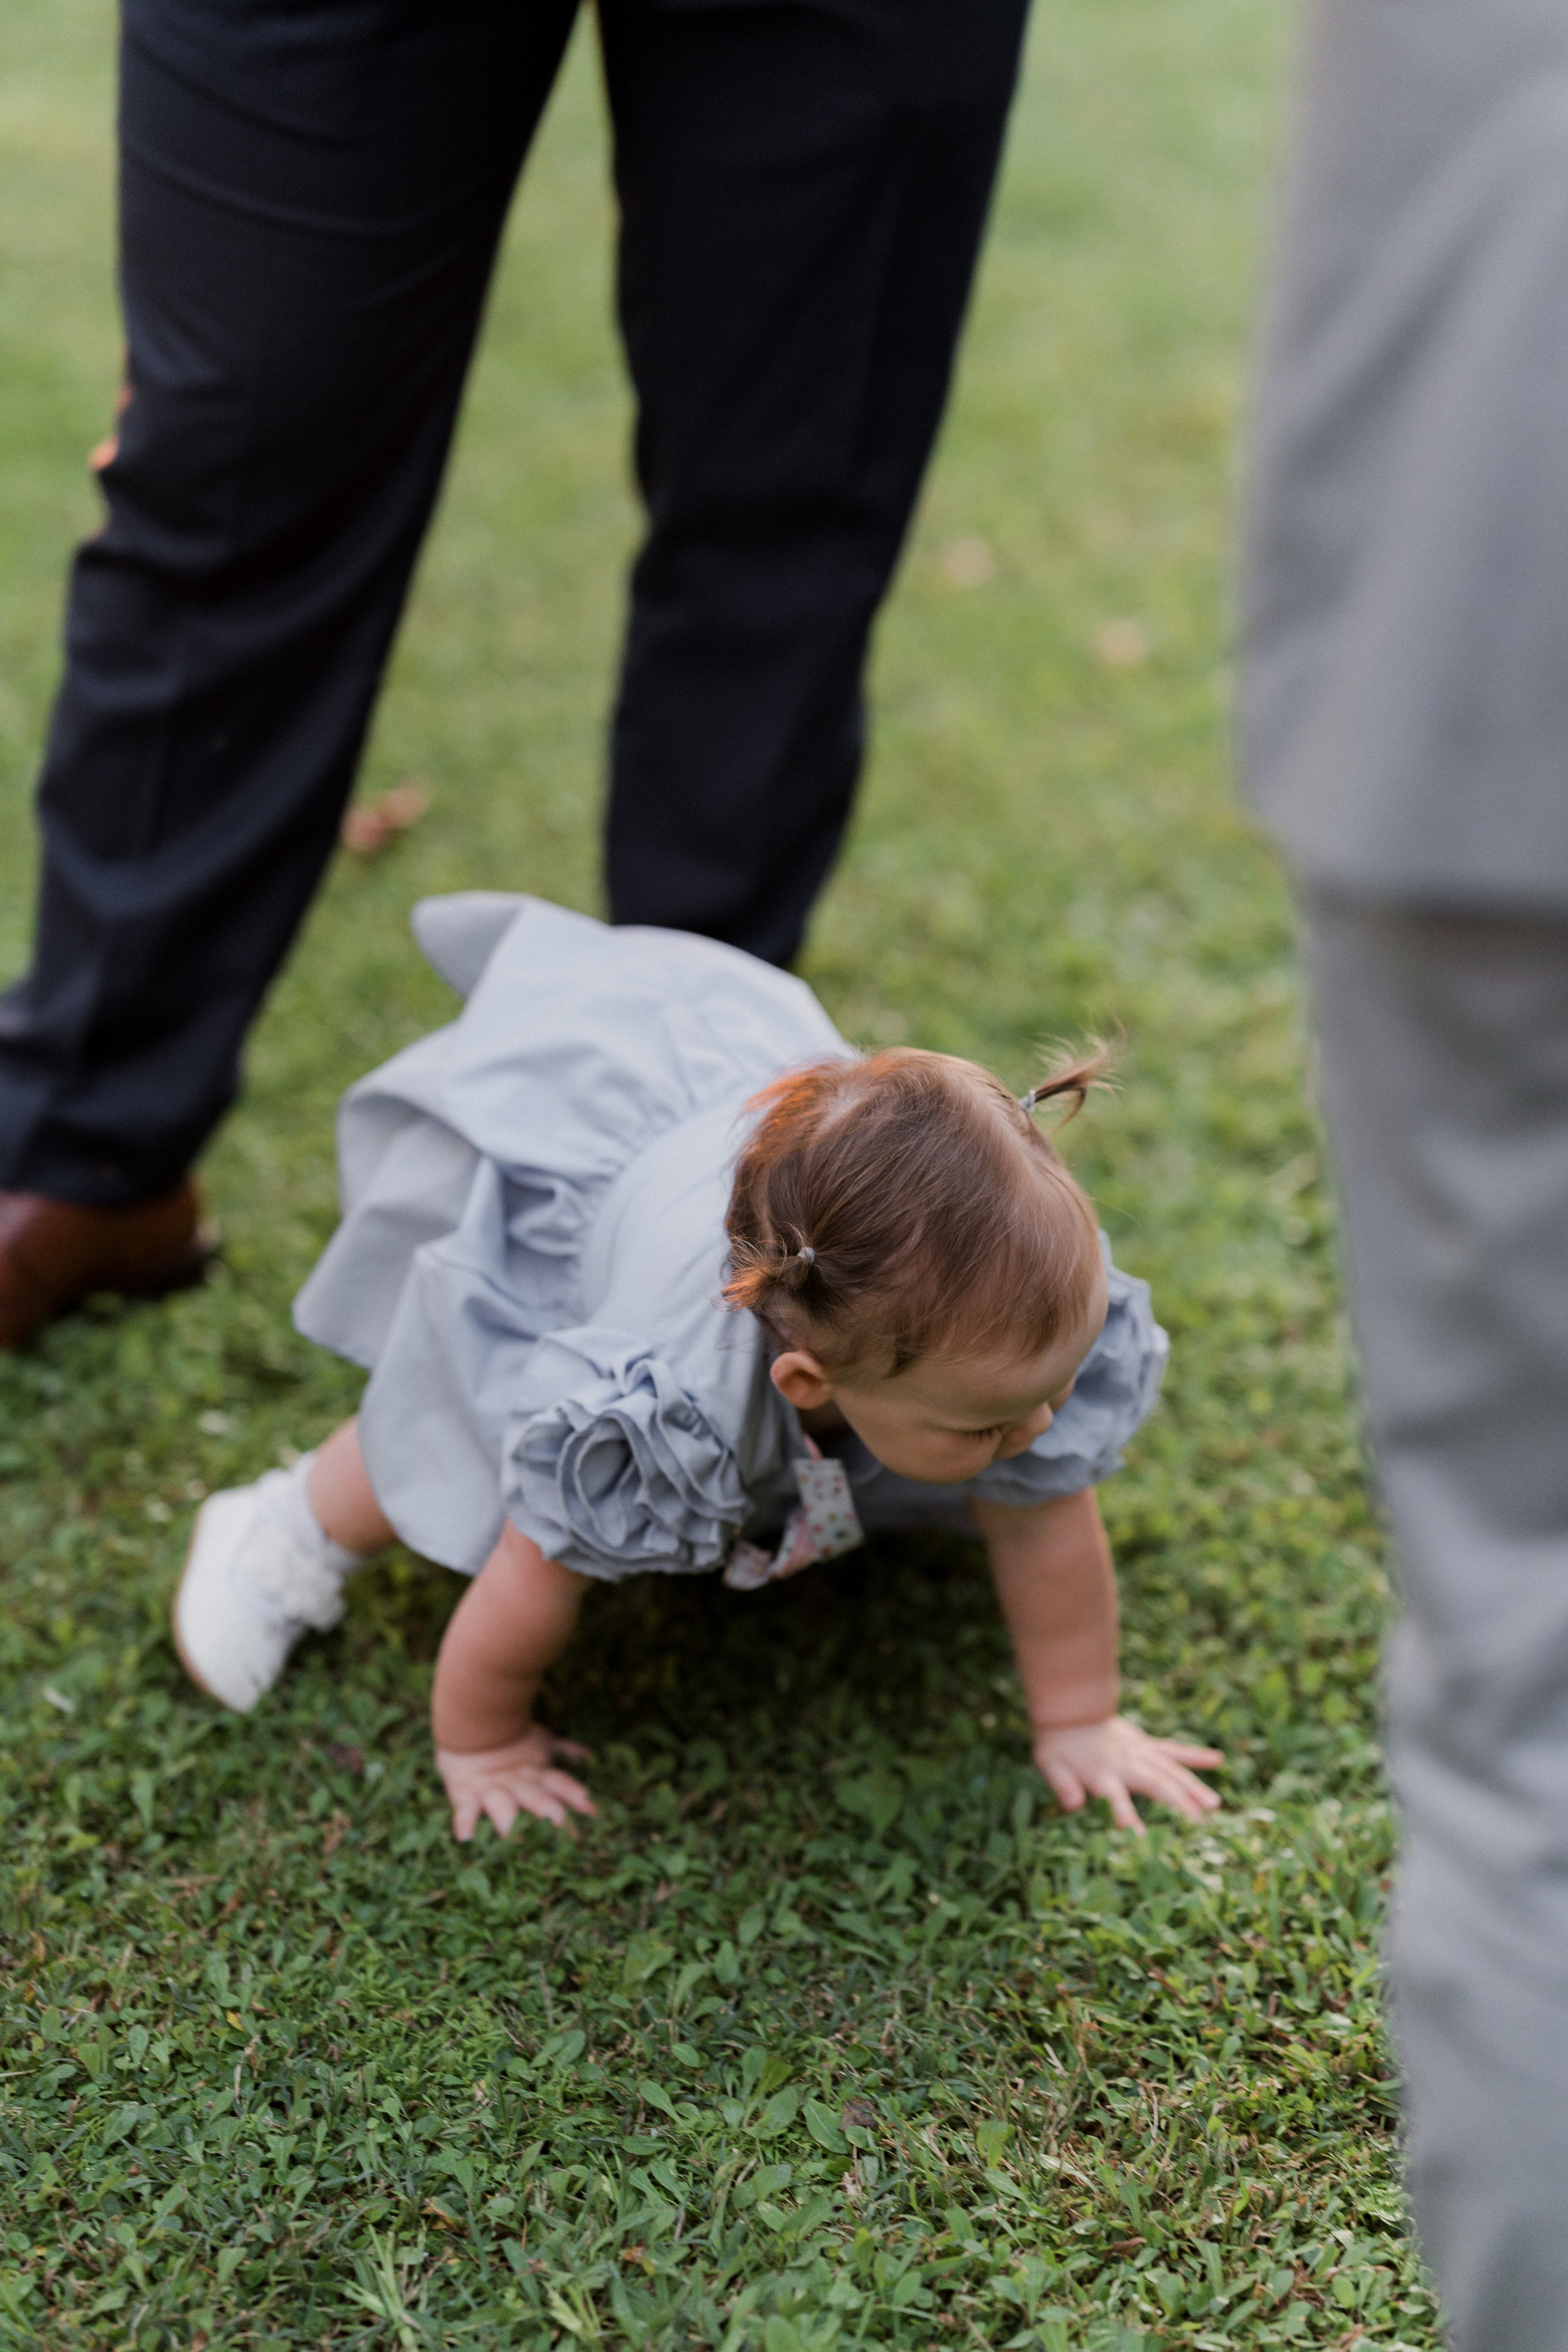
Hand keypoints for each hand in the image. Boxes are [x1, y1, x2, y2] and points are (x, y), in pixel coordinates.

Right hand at [436, 1725, 595, 1842]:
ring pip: (502, 1804)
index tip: (591, 1811)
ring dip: (508, 1819)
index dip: (574, 1794)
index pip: (559, 1783)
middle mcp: (516, 1783)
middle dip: (547, 1810)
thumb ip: (564, 1748)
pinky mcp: (465, 1793)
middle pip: (535, 1797)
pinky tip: (465, 1838)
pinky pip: (463, 1809)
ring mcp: (491, 1789)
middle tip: (559, 1824)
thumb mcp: (540, 1741)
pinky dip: (464, 1823)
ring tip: (511, 1836)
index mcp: (536, 1773)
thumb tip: (588, 1756)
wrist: (469, 1724)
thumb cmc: (508, 1738)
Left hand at [1033, 1715, 1221, 1833]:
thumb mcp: (1049, 1764)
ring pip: (1171, 1770)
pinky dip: (1195, 1755)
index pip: (1116, 1798)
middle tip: (1199, 1821)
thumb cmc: (1058, 1744)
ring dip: (1193, 1786)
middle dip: (1177, 1801)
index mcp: (1102, 1773)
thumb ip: (1062, 1785)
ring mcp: (1141, 1752)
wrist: (1069, 1710)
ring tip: (1214, 1804)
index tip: (1141, 1838)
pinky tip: (1217, 1759)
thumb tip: (1073, 1805)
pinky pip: (1174, 1750)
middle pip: (1155, 1783)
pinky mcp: (1148, 1745)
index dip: (1127, 1816)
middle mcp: (1127, 1763)